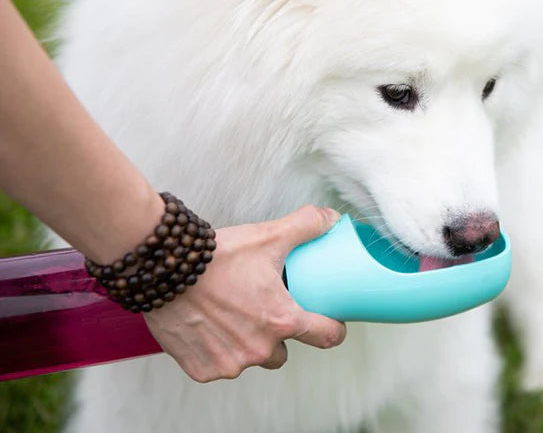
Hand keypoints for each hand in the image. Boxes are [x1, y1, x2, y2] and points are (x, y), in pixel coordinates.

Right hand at [143, 204, 345, 381]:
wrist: (166, 268)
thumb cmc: (217, 256)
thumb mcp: (268, 236)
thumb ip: (305, 226)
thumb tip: (330, 218)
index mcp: (281, 320)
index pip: (326, 336)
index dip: (332, 329)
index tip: (330, 323)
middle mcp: (259, 348)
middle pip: (282, 351)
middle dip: (276, 334)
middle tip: (262, 309)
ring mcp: (230, 363)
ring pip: (251, 358)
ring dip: (246, 343)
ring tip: (232, 314)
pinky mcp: (202, 369)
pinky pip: (219, 365)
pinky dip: (217, 349)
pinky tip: (208, 325)